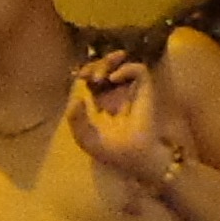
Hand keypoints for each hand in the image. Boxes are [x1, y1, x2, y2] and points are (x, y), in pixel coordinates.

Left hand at [66, 57, 187, 199]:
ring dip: (108, 63)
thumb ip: (75, 118)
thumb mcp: (84, 136)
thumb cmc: (110, 150)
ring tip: (100, 78)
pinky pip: (139, 70)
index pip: (92, 76)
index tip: (82, 77)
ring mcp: (130, 90)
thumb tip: (77, 98)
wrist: (133, 157)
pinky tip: (114, 79)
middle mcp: (115, 92)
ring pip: (121, 63)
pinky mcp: (145, 91)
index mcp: (100, 101)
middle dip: (97, 65)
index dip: (86, 72)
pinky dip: (126, 69)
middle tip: (92, 76)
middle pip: (105, 66)